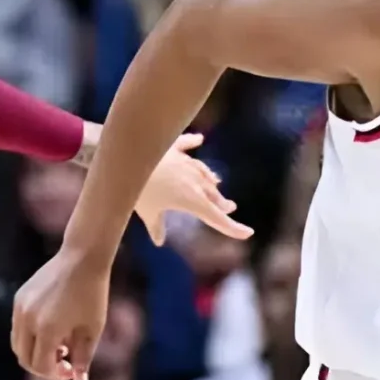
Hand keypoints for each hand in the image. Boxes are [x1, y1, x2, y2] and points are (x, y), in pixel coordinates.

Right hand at [11, 240, 111, 379]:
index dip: (56, 375)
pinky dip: (30, 337)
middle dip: (42, 367)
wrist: (82, 258)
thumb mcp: (92, 331)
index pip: (41, 366)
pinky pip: (18, 327)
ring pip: (18, 344)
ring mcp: (21, 307)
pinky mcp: (19, 298)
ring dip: (34, 352)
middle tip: (64, 361)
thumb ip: (83, 360)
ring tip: (59, 344)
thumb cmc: (92, 295)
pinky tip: (52, 328)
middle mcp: (28, 319)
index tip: (71, 370)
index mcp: (48, 329)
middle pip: (24, 359)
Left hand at [130, 131, 252, 249]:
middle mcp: (194, 180)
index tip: (248, 233)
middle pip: (212, 194)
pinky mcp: (171, 147)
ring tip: (217, 184)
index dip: (233, 228)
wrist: (130, 157)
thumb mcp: (148, 213)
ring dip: (210, 180)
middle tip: (229, 208)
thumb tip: (158, 241)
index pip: (216, 217)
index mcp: (192, 200)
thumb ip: (156, 227)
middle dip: (221, 202)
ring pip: (203, 172)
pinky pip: (185, 144)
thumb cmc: (139, 190)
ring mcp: (184, 161)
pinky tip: (199, 139)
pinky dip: (192, 142)